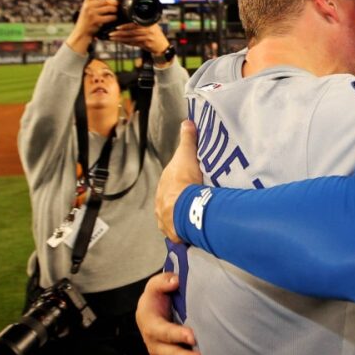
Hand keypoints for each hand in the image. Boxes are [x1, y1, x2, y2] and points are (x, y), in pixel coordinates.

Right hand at [66, 0, 119, 54]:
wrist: (81, 33)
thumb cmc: (86, 22)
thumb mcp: (87, 10)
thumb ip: (95, 3)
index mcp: (86, 2)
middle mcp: (88, 6)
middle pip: (105, 0)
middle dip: (114, 2)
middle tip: (117, 4)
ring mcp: (91, 13)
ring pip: (108, 8)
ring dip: (115, 10)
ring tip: (116, 12)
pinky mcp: (95, 20)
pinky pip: (109, 17)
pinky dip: (113, 17)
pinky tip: (114, 18)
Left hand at [106, 22, 170, 57]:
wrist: (162, 45)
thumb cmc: (155, 34)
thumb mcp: (151, 25)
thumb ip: (141, 23)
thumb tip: (127, 20)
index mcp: (148, 23)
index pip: (135, 24)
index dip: (125, 26)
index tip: (117, 27)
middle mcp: (148, 30)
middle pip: (131, 32)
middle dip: (120, 33)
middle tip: (111, 33)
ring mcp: (147, 38)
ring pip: (131, 39)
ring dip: (121, 39)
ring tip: (113, 38)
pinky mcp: (146, 45)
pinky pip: (134, 43)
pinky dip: (126, 43)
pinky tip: (119, 41)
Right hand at [137, 272, 205, 354]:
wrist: (150, 312)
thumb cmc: (156, 297)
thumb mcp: (156, 285)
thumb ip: (163, 281)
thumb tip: (175, 281)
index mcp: (149, 323)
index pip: (163, 331)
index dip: (177, 334)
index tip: (192, 336)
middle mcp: (153, 343)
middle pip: (170, 353)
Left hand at [156, 121, 202, 242]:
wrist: (184, 208)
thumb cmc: (184, 180)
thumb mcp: (187, 155)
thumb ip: (187, 140)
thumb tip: (186, 122)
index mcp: (163, 185)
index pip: (170, 182)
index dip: (179, 181)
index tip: (189, 182)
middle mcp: (160, 202)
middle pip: (170, 200)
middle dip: (179, 200)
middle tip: (194, 199)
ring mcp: (165, 219)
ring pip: (172, 216)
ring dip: (180, 215)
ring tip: (194, 215)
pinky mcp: (172, 232)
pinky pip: (178, 230)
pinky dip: (184, 229)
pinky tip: (192, 228)